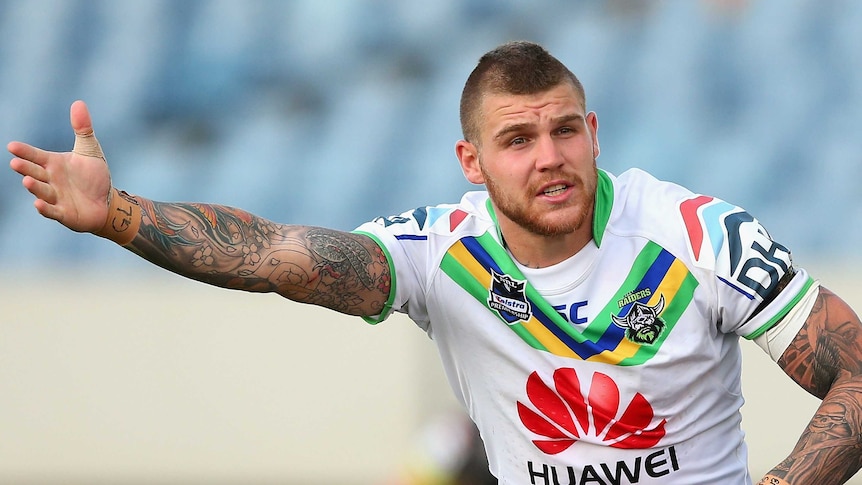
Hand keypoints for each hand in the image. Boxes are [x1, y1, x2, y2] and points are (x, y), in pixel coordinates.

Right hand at [8, 100, 111, 233]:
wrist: (106, 201)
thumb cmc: (93, 175)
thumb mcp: (89, 150)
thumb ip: (83, 129)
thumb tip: (78, 103)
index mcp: (53, 164)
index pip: (36, 156)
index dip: (25, 152)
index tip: (12, 146)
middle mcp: (51, 180)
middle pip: (35, 173)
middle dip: (26, 168)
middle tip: (16, 163)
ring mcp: (56, 197)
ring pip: (42, 191)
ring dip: (34, 187)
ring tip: (27, 180)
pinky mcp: (64, 213)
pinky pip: (52, 211)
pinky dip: (45, 208)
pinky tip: (38, 204)